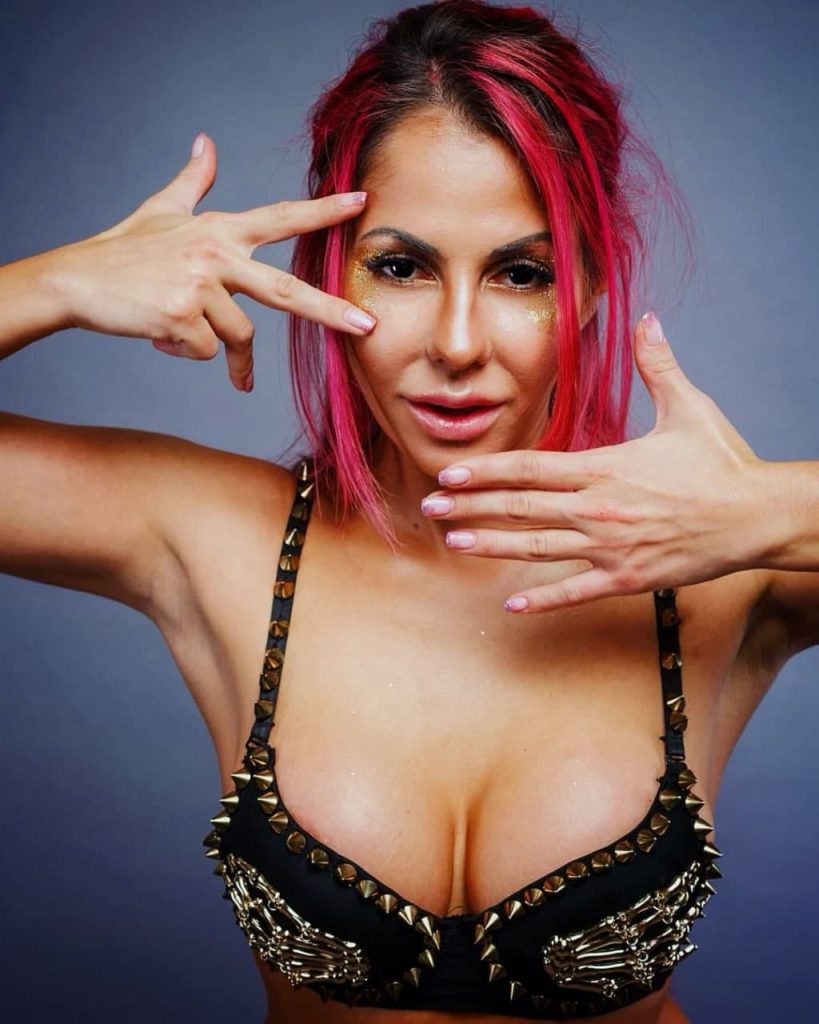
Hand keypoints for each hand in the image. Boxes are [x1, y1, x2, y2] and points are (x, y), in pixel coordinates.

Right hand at [50, 133, 374, 390]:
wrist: (76, 280)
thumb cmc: (123, 251)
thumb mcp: (162, 211)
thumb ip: (193, 181)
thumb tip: (206, 142)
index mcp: (218, 230)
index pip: (280, 218)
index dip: (323, 211)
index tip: (362, 202)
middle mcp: (215, 254)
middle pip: (286, 290)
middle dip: (331, 311)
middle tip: (367, 327)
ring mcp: (200, 285)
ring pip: (236, 336)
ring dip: (217, 349)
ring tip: (178, 331)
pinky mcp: (182, 315)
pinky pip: (206, 352)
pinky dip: (185, 352)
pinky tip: (159, 333)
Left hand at [421, 313, 767, 612]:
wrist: (757, 516)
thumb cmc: (723, 462)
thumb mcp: (689, 407)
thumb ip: (658, 365)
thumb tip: (648, 320)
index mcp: (604, 466)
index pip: (528, 468)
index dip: (485, 473)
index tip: (451, 475)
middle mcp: (598, 507)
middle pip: (520, 507)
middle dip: (471, 507)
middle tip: (431, 509)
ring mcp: (610, 546)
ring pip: (537, 547)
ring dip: (492, 545)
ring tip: (455, 543)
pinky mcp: (629, 577)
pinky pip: (577, 591)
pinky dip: (544, 598)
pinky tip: (512, 603)